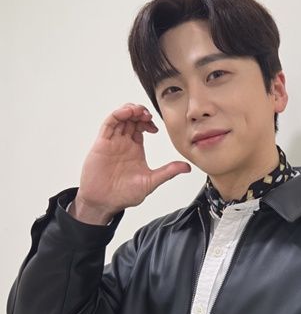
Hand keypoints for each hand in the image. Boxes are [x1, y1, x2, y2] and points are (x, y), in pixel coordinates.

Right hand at [70, 104, 190, 223]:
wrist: (104, 203)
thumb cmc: (123, 194)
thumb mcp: (150, 182)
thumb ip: (168, 172)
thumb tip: (187, 167)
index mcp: (135, 149)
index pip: (142, 127)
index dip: (148, 122)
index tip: (155, 126)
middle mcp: (124, 143)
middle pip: (131, 119)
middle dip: (140, 112)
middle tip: (148, 115)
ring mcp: (113, 142)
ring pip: (120, 118)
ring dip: (130, 110)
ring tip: (138, 111)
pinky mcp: (102, 143)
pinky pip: (108, 124)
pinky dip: (117, 115)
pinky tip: (126, 113)